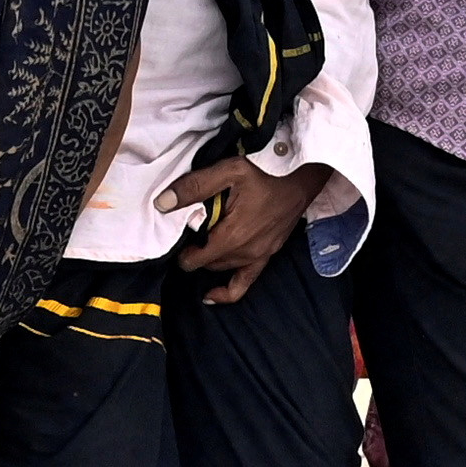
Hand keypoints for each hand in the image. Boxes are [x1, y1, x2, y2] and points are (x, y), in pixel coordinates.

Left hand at [169, 154, 329, 294]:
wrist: (301, 177)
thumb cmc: (267, 171)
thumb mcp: (228, 171)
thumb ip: (195, 187)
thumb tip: (163, 204)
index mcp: (233, 235)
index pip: (195, 259)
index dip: (182, 251)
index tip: (178, 237)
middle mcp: (246, 252)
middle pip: (207, 263)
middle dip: (195, 252)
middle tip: (191, 233)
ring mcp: (258, 256)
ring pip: (222, 268)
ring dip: (209, 260)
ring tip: (201, 244)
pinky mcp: (267, 256)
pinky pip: (244, 282)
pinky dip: (227, 291)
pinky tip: (211, 295)